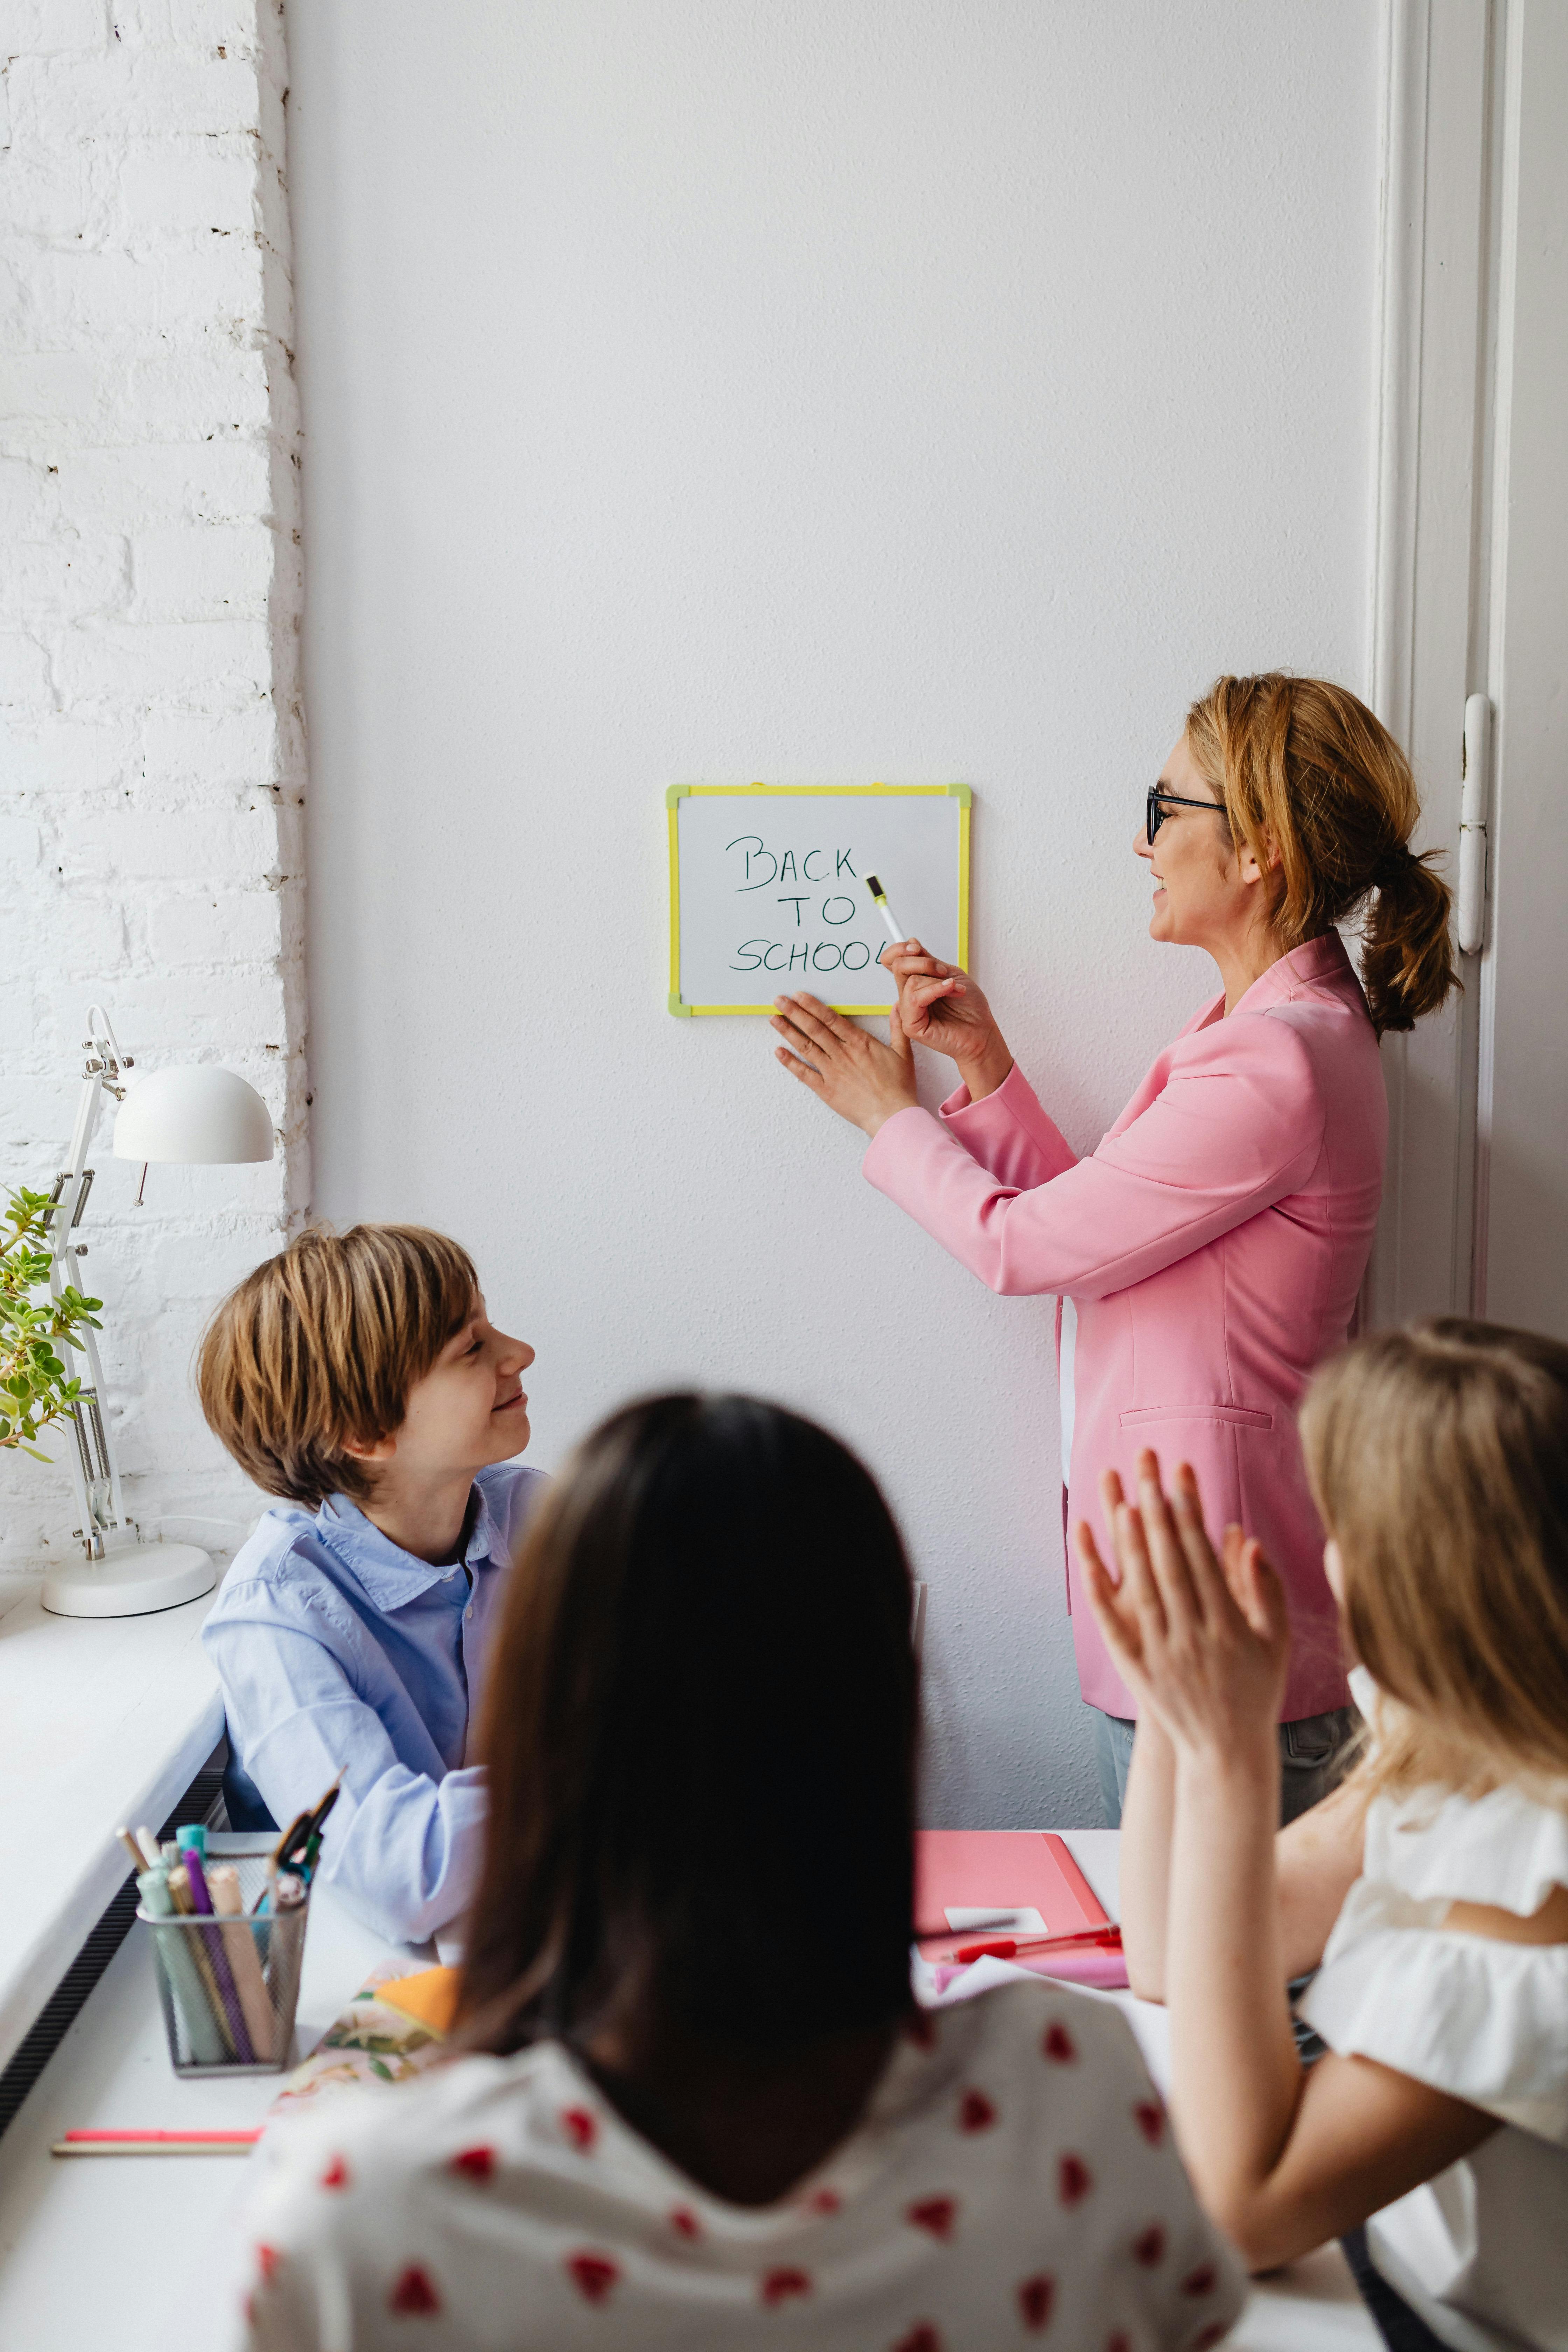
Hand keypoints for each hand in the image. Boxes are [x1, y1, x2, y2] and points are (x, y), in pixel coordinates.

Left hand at [771, 993, 918, 1136]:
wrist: (892, 1115)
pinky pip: (804, 1074)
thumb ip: (897, 1027)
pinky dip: (790, 1062)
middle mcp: (841, 1054)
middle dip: (794, 1012)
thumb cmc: (898, 1087)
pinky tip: (778, 1052)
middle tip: (779, 1000)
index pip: (831, 1019)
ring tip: (774, 1019)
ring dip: (788, 1032)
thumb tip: (897, 1005)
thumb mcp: (903, 1053)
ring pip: (806, 1047)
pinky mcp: (826, 1090)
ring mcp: (831, 1071)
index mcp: (859, 1043)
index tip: (798, 995)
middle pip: (814, 1028)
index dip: (812, 1005)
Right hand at [879, 940, 1011, 1096]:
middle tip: (943, 971)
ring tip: (954, 987)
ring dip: (936, 980)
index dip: (899, 950)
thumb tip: (911, 942)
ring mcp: (908, 1011)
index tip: (916, 947)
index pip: (893, 962)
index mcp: (915, 983)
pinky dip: (934, 990)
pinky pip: (914, 999)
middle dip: (923, 961)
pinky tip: (950, 990)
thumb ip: (929, 961)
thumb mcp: (950, 974)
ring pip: (910, 982)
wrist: (981, 1032)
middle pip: (898, 966)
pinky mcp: (911, 1026)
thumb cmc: (970, 1007)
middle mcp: (908, 996)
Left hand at [1075, 1451, 1289, 1766]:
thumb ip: (1265, 1590)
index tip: (1181, 1472)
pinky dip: (1096, 1583)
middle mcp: (1193, 1634)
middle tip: (1147, 1463)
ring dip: (1130, 1539)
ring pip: (1142, 1585)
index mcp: (1230, 1625)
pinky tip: (1086, 1550)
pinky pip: (1111, 1619)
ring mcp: (1161, 1651)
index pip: (1204, 1555)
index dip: (1191, 1511)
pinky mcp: (1135, 1666)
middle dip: (1159, 1507)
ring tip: (1122, 1496)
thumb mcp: (1276, 1641)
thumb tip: (1247, 1538)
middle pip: (1170, 1560)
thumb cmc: (1256, 1690)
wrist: (1225, 1750)